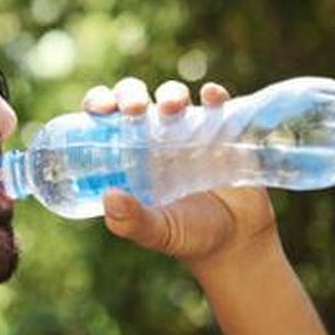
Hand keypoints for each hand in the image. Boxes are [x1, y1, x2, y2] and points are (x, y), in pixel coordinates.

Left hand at [81, 78, 278, 268]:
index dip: (98, 104)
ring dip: (171, 93)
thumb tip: (110, 198)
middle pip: (135, 98)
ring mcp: (189, 131)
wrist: (236, 240)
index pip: (105, 119)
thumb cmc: (188, 235)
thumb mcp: (158, 233)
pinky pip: (218, 104)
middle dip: (131, 93)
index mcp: (128, 156)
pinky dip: (214, 95)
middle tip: (135, 108)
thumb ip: (133, 221)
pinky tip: (212, 98)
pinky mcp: (223, 131)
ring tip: (172, 107)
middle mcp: (154, 138)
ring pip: (173, 96)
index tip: (100, 109)